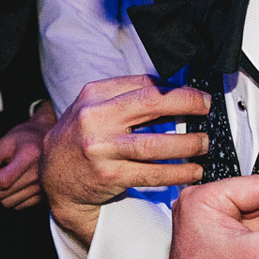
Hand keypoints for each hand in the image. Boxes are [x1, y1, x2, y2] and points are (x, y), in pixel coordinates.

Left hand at [0, 104, 55, 209]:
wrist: (48, 139)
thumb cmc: (25, 138)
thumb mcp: (6, 141)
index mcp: (29, 158)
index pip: (3, 180)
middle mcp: (38, 176)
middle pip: (3, 194)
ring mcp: (42, 188)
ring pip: (8, 203)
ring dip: (0, 193)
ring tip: (5, 176)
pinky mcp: (43, 197)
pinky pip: (18, 206)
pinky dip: (11, 198)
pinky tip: (14, 184)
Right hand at [41, 76, 210, 246]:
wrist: (52, 175)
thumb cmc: (78, 138)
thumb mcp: (92, 108)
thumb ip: (124, 98)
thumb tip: (171, 90)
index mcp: (94, 94)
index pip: (142, 83)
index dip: (174, 88)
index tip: (194, 95)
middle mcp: (96, 117)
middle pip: (152, 103)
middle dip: (187, 104)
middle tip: (206, 108)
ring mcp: (102, 147)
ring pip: (155, 144)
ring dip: (188, 144)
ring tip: (204, 143)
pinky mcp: (109, 175)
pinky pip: (151, 174)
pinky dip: (176, 173)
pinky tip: (191, 171)